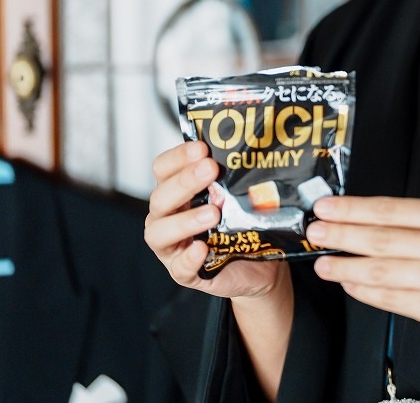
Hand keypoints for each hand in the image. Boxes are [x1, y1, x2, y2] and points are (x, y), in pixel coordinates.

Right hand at [144, 140, 286, 301]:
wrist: (258, 265)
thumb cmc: (243, 225)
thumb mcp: (241, 196)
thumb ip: (238, 178)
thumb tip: (257, 154)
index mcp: (178, 192)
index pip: (164, 169)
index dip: (178, 157)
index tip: (202, 148)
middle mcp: (168, 217)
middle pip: (160, 197)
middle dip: (185, 181)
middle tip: (210, 170)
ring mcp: (172, 246)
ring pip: (160, 232)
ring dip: (185, 220)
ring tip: (213, 213)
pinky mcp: (184, 272)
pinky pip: (179, 267)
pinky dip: (189, 258)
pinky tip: (203, 248)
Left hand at [307, 196, 419, 392]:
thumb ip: (419, 227)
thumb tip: (364, 222)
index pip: (392, 209)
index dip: (354, 208)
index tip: (327, 207)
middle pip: (382, 237)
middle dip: (342, 234)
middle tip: (316, 232)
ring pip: (381, 269)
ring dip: (345, 266)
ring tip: (324, 263)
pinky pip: (390, 298)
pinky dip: (364, 291)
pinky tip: (350, 285)